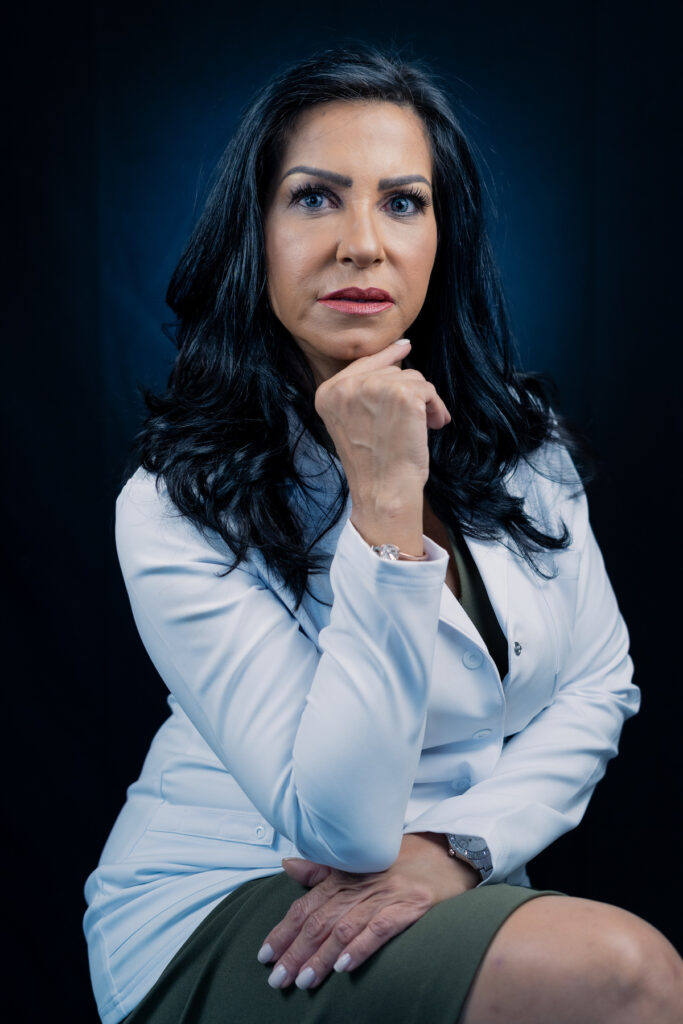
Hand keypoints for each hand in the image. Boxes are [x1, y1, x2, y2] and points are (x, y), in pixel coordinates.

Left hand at [257, 832, 478, 990]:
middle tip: (277, 979)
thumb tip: (288, 865)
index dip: (283, 931)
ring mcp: (385, 894)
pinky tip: (345, 966)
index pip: (306, 905)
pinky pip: (380, 927)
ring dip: (321, 956)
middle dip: (295, 951)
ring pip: (344, 927)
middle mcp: (360, 883)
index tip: (264, 956)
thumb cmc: (402, 860)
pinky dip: (361, 946)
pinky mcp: (410, 905)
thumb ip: (322, 869)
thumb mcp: (359, 861)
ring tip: (303, 980)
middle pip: (320, 920)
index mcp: (344, 874)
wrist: (448, 850)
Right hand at [314, 339, 450, 504]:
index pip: (363, 362)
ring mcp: (374, 387)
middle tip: (413, 422)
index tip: (406, 347)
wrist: (383, 491)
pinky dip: (436, 408)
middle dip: (408, 394)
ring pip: (412, 378)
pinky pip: (428, 389)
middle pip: (391, 370)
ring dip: (424, 402)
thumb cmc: (373, 464)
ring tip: (421, 427)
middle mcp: (346, 386)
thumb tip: (402, 348)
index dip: (387, 357)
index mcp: (328, 392)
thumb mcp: (354, 421)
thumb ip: (365, 389)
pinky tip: (432, 426)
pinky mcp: (402, 394)